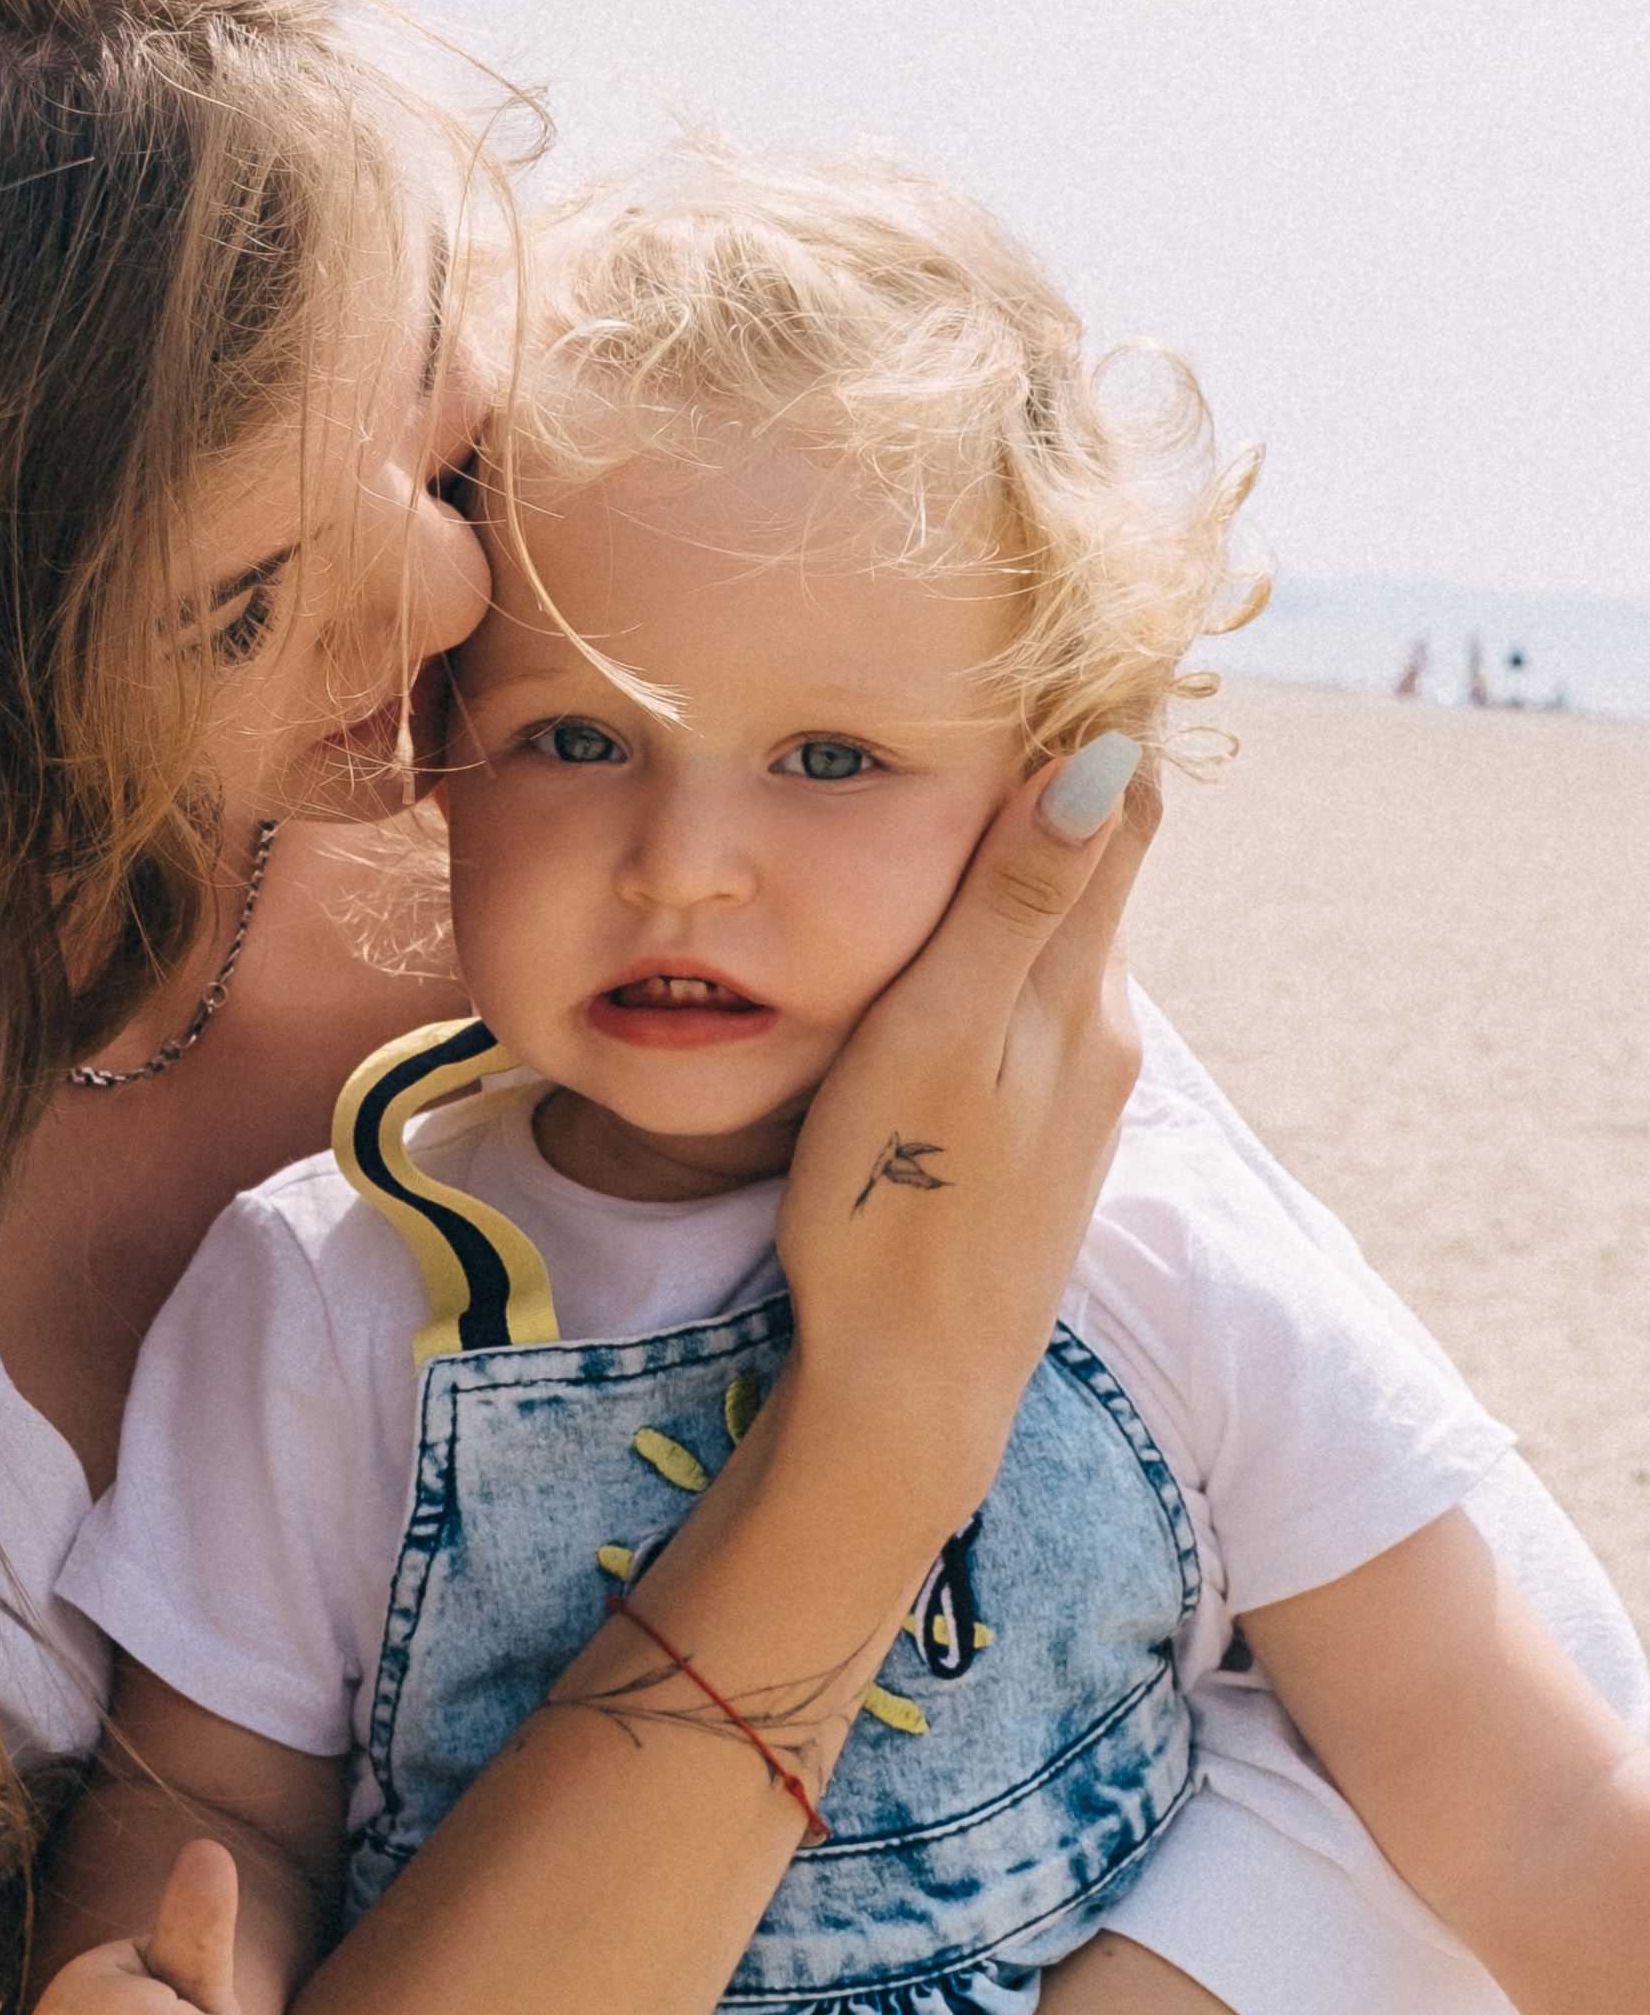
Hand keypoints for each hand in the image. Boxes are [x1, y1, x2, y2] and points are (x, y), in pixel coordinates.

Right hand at [775, 739, 1155, 1527]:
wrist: (912, 1391)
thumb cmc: (892, 1208)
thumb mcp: (937, 1038)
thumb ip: (1015, 901)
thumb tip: (1104, 757)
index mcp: (1072, 988)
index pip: (1122, 807)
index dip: (1106, 710)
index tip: (1079, 623)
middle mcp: (1096, 1026)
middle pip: (1102, 855)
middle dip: (1071, 761)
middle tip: (1017, 662)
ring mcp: (1075, 1086)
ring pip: (1068, 925)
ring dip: (1040, 844)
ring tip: (977, 763)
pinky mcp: (1041, 1131)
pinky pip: (1039, 987)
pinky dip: (1015, 924)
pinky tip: (963, 921)